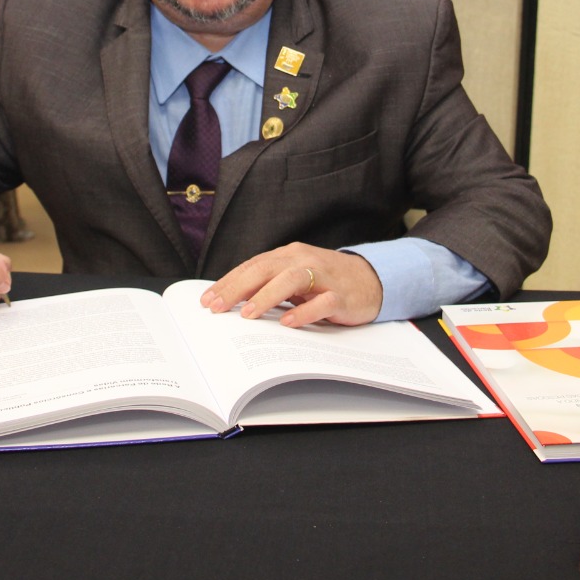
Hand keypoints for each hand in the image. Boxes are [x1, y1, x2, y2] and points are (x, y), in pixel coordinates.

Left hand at [201, 244, 383, 327]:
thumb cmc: (326, 281)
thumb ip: (270, 284)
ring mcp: (323, 277)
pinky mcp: (341, 295)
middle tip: (216, 307)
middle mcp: (303, 260)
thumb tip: (233, 300)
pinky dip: (304, 312)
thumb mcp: (295, 278)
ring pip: (291, 280)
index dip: (228, 282)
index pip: (252, 266)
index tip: (206, 300)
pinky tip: (288, 323)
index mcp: (288, 256)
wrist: (372, 280)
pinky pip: (322, 302)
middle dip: (238, 288)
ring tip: (247, 314)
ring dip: (266, 296)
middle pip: (265, 269)